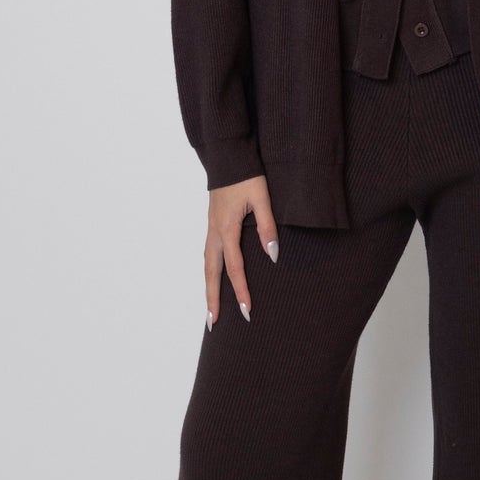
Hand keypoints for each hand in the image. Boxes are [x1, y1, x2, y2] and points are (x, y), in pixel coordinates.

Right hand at [204, 176, 278, 328]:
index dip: (241, 291)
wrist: (229, 156)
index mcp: (227, 228)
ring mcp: (211, 229)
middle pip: (211, 273)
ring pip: (207, 265)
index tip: (247, 311)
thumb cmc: (248, 176)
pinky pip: (208, 255)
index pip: (234, 268)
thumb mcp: (262, 198)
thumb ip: (267, 227)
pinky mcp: (212, 224)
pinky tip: (213, 279)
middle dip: (213, 299)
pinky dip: (209, 272)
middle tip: (213, 324)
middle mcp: (215, 232)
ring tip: (210, 310)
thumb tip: (272, 255)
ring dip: (208, 288)